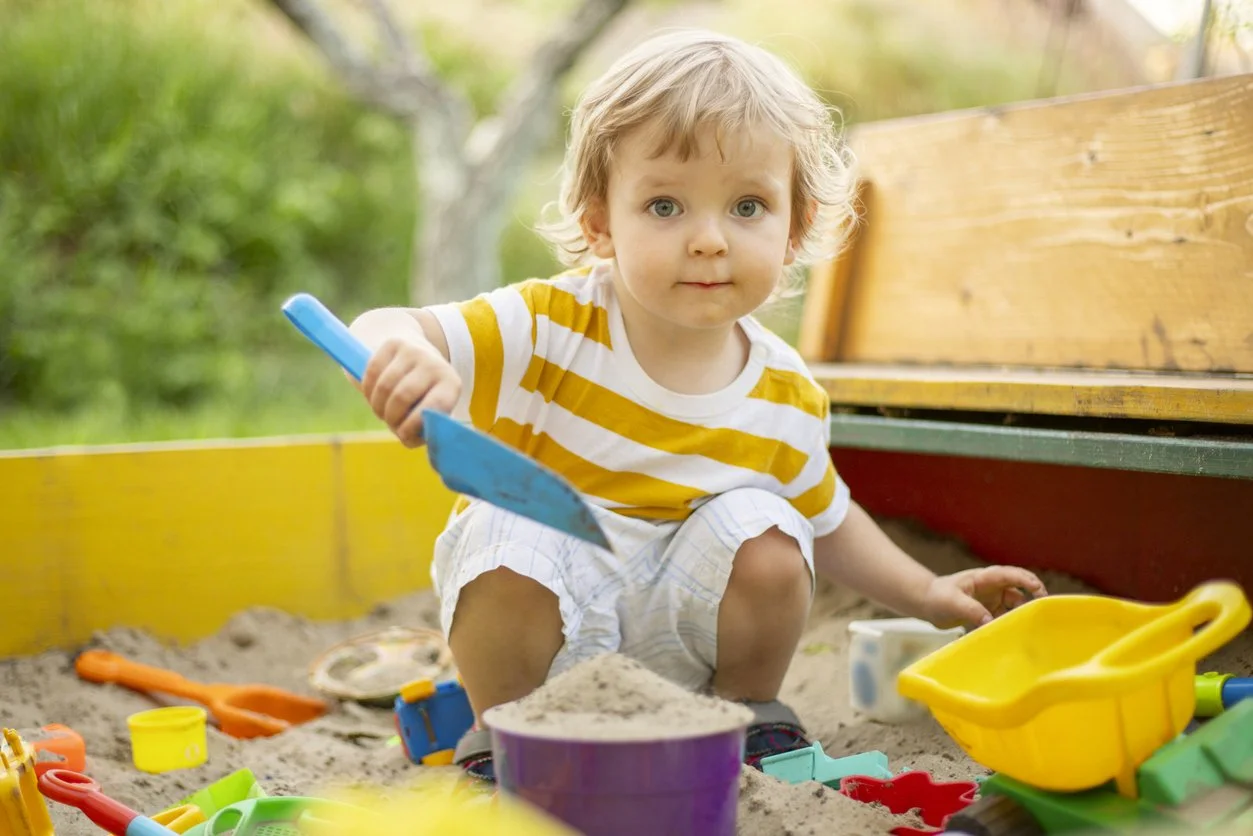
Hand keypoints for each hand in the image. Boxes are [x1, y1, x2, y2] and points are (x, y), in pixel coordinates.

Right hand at [360, 337, 460, 447]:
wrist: (416, 352)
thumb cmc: (423, 394)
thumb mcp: (430, 409)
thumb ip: (422, 428)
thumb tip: (410, 439)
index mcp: (451, 384)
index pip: (434, 407)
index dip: (414, 425)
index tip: (403, 435)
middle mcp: (434, 364)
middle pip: (402, 397)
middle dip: (391, 417)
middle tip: (390, 423)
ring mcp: (414, 351)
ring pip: (384, 387)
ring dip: (378, 407)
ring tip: (382, 413)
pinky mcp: (393, 343)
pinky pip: (372, 373)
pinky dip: (368, 391)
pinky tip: (374, 397)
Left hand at [923, 566, 1047, 628]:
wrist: (924, 603)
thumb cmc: (937, 596)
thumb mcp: (953, 602)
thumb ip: (972, 610)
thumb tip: (991, 621)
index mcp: (984, 578)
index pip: (1009, 575)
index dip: (1026, 580)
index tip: (1039, 590)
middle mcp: (991, 587)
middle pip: (1017, 590)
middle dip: (1032, 598)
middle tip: (1043, 612)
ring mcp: (990, 599)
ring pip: (1012, 606)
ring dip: (1020, 614)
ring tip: (1030, 628)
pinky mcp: (986, 612)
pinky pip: (1002, 618)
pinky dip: (1008, 625)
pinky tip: (1013, 636)